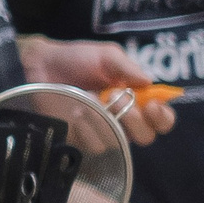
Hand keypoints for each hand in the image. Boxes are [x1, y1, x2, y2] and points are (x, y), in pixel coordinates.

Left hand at [15, 36, 175, 143]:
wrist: (40, 66)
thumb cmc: (76, 59)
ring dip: (105, 119)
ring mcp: (102, 133)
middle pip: (146, 137)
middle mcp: (122, 120)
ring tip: (88, 98)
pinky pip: (94, 146)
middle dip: (135, 120)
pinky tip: (75, 112)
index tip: (152, 106)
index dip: (163, 118)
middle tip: (116, 99)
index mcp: (135, 100)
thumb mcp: (105, 56)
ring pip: (118, 142)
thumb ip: (127, 67)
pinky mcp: (80, 141)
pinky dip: (87, 128)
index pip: (161, 120)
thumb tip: (149, 83)